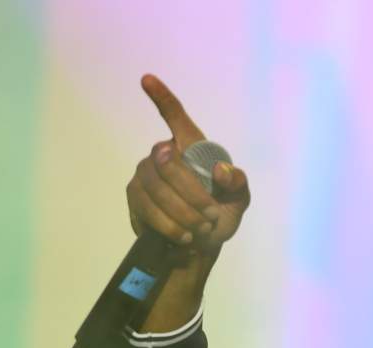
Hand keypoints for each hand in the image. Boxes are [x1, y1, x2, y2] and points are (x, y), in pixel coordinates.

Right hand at [125, 74, 249, 251]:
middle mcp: (163, 154)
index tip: (147, 79)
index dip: (162, 98)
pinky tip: (184, 235)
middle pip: (168, 163)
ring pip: (156, 188)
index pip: (175, 117)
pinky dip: (170, 225)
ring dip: (183, 213)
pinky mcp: (134, 197)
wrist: (200, 245)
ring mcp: (145, 174)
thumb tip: (221, 170)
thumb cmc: (219, 213)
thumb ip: (237, 183)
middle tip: (211, 216)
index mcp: (192, 148)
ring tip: (200, 229)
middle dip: (193, 195)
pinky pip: (147, 207)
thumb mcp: (238, 200)